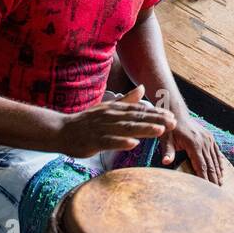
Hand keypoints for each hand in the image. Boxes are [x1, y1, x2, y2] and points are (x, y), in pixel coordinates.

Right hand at [55, 84, 175, 157]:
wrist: (61, 130)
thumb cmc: (86, 121)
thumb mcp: (107, 108)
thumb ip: (126, 100)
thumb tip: (142, 88)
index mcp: (115, 109)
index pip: (139, 110)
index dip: (156, 113)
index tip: (172, 116)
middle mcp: (110, 116)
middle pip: (136, 118)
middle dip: (155, 120)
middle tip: (173, 123)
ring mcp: (102, 128)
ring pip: (125, 129)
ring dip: (143, 129)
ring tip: (159, 131)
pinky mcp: (93, 141)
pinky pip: (109, 142)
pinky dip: (121, 143)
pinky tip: (133, 144)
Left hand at [160, 113, 223, 184]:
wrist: (177, 114)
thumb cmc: (170, 129)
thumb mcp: (166, 139)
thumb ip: (168, 151)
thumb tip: (166, 162)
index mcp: (194, 144)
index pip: (202, 166)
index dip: (205, 178)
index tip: (208, 190)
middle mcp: (204, 142)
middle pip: (211, 165)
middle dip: (214, 179)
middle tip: (218, 193)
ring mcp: (208, 139)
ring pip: (215, 159)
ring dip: (218, 173)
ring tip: (220, 185)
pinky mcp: (210, 137)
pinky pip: (216, 152)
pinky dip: (219, 162)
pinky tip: (222, 171)